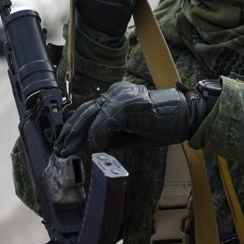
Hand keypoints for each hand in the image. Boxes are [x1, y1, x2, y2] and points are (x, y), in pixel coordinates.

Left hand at [55, 82, 210, 156]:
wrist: (184, 116)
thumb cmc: (161, 125)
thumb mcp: (130, 133)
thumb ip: (110, 137)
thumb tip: (90, 146)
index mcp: (116, 96)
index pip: (89, 110)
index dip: (74, 128)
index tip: (64, 143)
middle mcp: (116, 93)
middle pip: (85, 111)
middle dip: (70, 132)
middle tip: (60, 149)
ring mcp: (122, 97)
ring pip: (92, 115)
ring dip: (78, 135)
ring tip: (69, 150)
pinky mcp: (128, 105)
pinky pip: (106, 121)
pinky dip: (97, 135)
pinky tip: (93, 147)